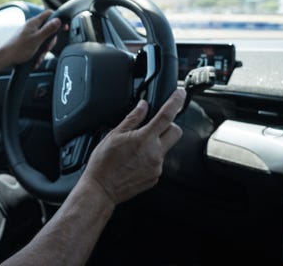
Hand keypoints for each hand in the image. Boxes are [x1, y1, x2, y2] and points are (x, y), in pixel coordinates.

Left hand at [0, 10, 65, 71]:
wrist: (5, 59)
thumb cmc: (18, 49)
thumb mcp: (37, 39)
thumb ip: (48, 29)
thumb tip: (58, 20)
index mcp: (34, 23)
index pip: (50, 14)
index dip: (58, 19)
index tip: (63, 28)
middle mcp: (32, 27)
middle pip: (49, 30)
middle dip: (49, 42)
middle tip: (45, 48)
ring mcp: (29, 35)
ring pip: (43, 41)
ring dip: (43, 50)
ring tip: (38, 56)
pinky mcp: (28, 43)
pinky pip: (37, 47)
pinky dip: (37, 54)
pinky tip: (34, 60)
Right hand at [82, 88, 185, 205]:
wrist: (101, 189)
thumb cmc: (103, 164)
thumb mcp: (114, 135)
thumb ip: (132, 119)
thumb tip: (142, 106)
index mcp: (144, 139)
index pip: (166, 115)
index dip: (176, 102)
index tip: (180, 94)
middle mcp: (155, 153)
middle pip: (175, 132)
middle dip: (169, 125)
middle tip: (155, 125)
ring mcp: (157, 166)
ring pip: (166, 147)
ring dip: (157, 142)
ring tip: (136, 148)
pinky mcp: (155, 177)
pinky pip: (159, 161)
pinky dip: (151, 157)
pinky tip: (135, 160)